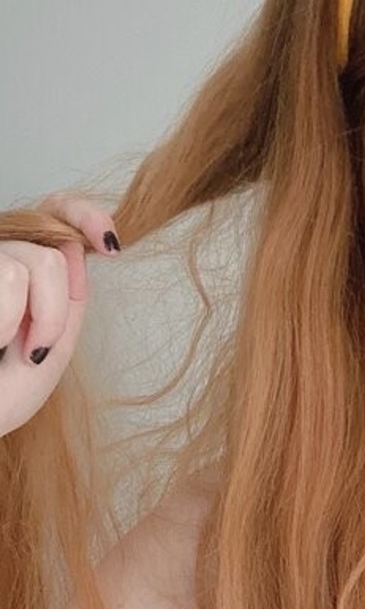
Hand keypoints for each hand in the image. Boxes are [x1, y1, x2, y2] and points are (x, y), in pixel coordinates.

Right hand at [0, 193, 118, 437]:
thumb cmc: (1, 394)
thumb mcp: (53, 348)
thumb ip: (69, 299)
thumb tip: (74, 246)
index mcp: (23, 267)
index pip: (54, 213)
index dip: (85, 215)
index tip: (110, 245)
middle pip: (54, 248)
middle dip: (59, 306)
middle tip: (36, 349)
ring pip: (37, 261)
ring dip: (42, 317)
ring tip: (11, 348)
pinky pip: (11, 275)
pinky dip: (9, 318)